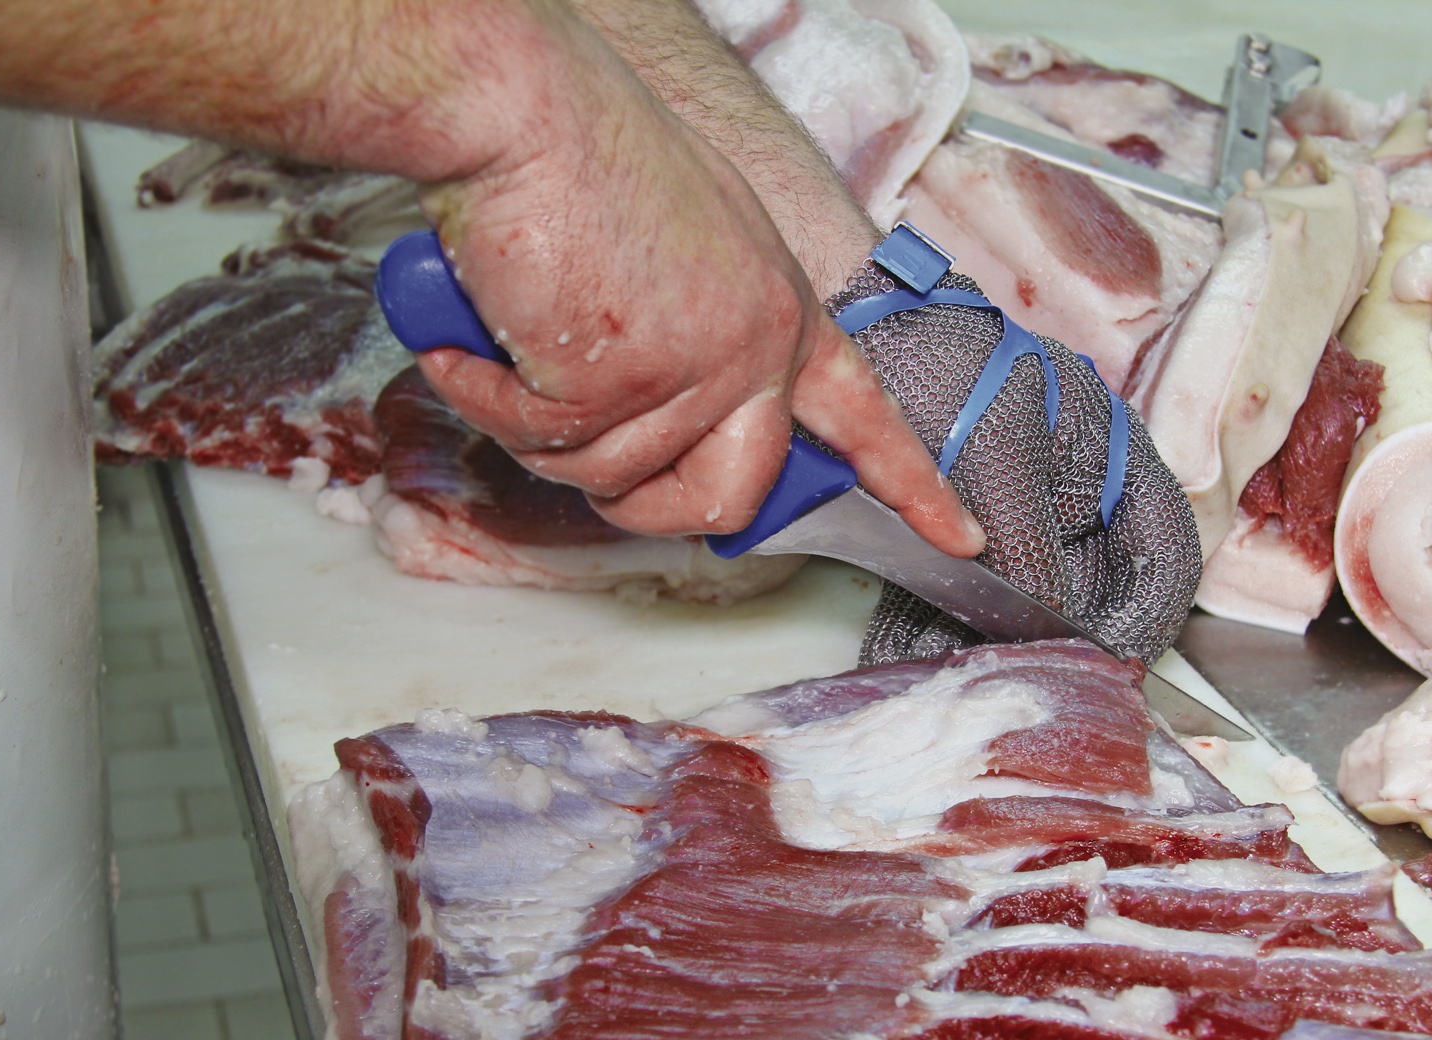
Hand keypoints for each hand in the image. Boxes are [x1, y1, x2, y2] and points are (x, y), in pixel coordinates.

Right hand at [411, 19, 981, 555]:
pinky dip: (490, 401)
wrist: (523, 112)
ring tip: (514, 348)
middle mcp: (757, 347)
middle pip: (732, 497)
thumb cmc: (586, 161)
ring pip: (613, 481)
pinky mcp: (619, 385)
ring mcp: (695, 370)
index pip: (862, 414)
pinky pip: (542, 445)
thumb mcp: (690, 250)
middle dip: (649, 508)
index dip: (909, 484)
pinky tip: (472, 343)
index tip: (959, 536)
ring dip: (541, 433)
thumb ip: (708, 334)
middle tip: (587, 458)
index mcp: (781, 312)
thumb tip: (675, 419)